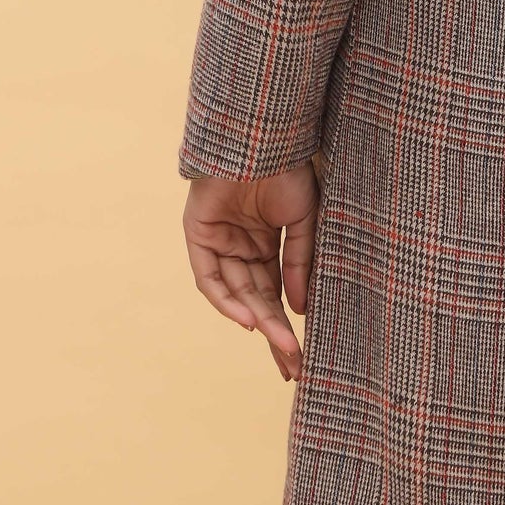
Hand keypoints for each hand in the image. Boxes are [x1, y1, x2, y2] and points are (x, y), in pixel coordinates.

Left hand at [182, 160, 319, 379]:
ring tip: (283, 347)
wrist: (262, 138)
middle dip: (274, 335)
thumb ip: (300, 262)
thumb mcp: (306, 220)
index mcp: (267, 244)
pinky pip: (210, 279)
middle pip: (257, 301)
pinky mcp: (199, 236)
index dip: (288, 326)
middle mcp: (241, 248)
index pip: (276, 295)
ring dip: (259, 321)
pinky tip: (250, 320)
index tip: (303, 357)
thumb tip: (300, 308)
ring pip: (237, 295)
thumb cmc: (288, 170)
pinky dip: (228, 301)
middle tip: (294, 366)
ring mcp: (219, 243)